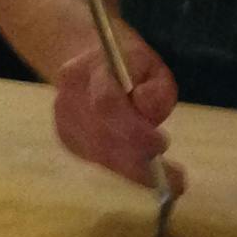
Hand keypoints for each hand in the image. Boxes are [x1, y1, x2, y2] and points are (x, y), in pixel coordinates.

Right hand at [52, 30, 180, 190]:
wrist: (87, 59)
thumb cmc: (126, 63)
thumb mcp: (150, 64)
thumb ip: (155, 88)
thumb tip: (148, 114)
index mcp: (87, 70)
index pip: (106, 104)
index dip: (134, 129)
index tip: (163, 145)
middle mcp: (68, 98)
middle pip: (101, 137)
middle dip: (138, 159)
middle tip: (173, 176)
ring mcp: (63, 121)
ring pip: (99, 154)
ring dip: (134, 169)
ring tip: (168, 177)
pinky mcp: (66, 138)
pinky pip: (97, 159)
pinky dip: (123, 166)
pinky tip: (143, 169)